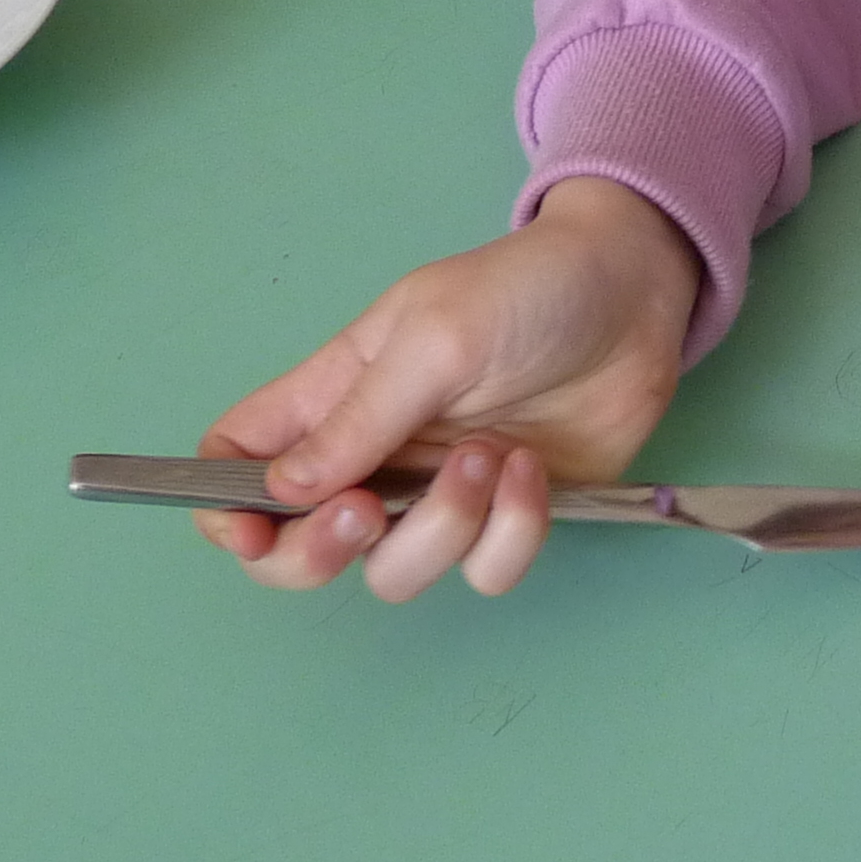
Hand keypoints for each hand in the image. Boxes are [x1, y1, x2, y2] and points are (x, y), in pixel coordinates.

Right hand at [194, 177, 700, 599]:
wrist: (636, 295)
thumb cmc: (525, 289)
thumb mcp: (432, 336)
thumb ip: (357, 419)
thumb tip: (281, 493)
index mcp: (332, 397)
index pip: (238, 460)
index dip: (224, 506)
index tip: (249, 527)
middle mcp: (374, 457)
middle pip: (298, 549)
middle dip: (318, 552)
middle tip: (366, 514)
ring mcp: (438, 495)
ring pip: (395, 572)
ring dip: (441, 528)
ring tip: (489, 458)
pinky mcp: (506, 520)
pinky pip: (483, 572)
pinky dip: (509, 532)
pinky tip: (532, 471)